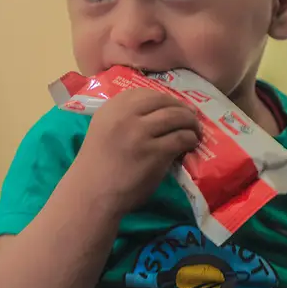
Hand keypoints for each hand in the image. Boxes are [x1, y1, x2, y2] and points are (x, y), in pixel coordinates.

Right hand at [73, 87, 200, 214]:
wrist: (91, 194)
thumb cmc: (96, 166)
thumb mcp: (103, 130)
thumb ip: (122, 118)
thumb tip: (154, 114)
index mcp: (111, 109)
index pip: (144, 93)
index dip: (163, 98)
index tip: (172, 106)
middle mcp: (125, 116)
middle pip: (163, 101)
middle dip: (181, 108)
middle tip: (190, 117)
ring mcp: (140, 133)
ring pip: (176, 117)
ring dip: (191, 122)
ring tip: (195, 131)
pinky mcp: (154, 152)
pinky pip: (180, 138)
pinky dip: (190, 139)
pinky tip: (191, 144)